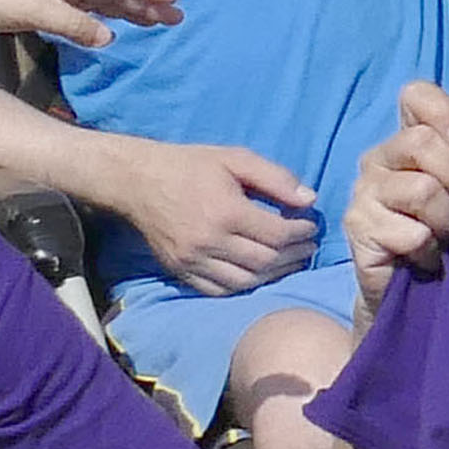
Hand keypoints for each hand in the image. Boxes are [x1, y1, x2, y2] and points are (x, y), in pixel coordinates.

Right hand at [116, 141, 318, 292]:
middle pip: (265, 261)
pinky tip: (259, 274)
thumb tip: (309, 199)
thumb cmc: (189, 165)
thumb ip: (274, 177)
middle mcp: (209, 241)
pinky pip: (219, 291)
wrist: (136, 182)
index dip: (302, 233)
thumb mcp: (234, 158)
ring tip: (291, 262)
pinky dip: (244, 287)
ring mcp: (192, 261)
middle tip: (309, 247)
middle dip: (294, 256)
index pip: (277, 234)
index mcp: (226, 211)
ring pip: (245, 282)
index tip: (311, 226)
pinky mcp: (180, 272)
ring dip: (274, 276)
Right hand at [347, 79, 448, 295]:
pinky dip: (429, 249)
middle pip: (421, 141)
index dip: (443, 111)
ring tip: (446, 236)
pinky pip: (410, 230)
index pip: (415, 95)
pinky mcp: (357, 225)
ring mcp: (364, 190)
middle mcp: (380, 157)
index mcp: (409, 138)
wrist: (416, 292)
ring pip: (421, 188)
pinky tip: (426, 257)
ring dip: (447, 219)